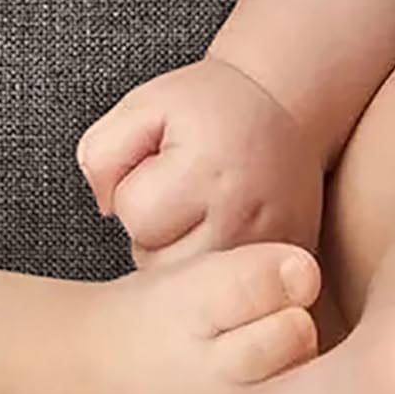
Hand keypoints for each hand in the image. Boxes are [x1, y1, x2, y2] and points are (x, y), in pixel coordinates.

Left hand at [75, 56, 330, 271]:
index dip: (133, 190)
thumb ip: (103, 152)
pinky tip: (224, 230)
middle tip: (180, 194)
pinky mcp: (291, 262)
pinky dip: (219, 270)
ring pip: (191, 284)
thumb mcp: (144, 106)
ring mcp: (270, 246)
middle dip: (155, 232)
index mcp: (205, 169)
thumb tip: (105, 207)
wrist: (285, 105)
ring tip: (202, 213)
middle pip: (159, 260)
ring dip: (183, 254)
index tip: (161, 168)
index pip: (135, 215)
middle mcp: (241, 214)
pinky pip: (232, 289)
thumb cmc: (211, 106)